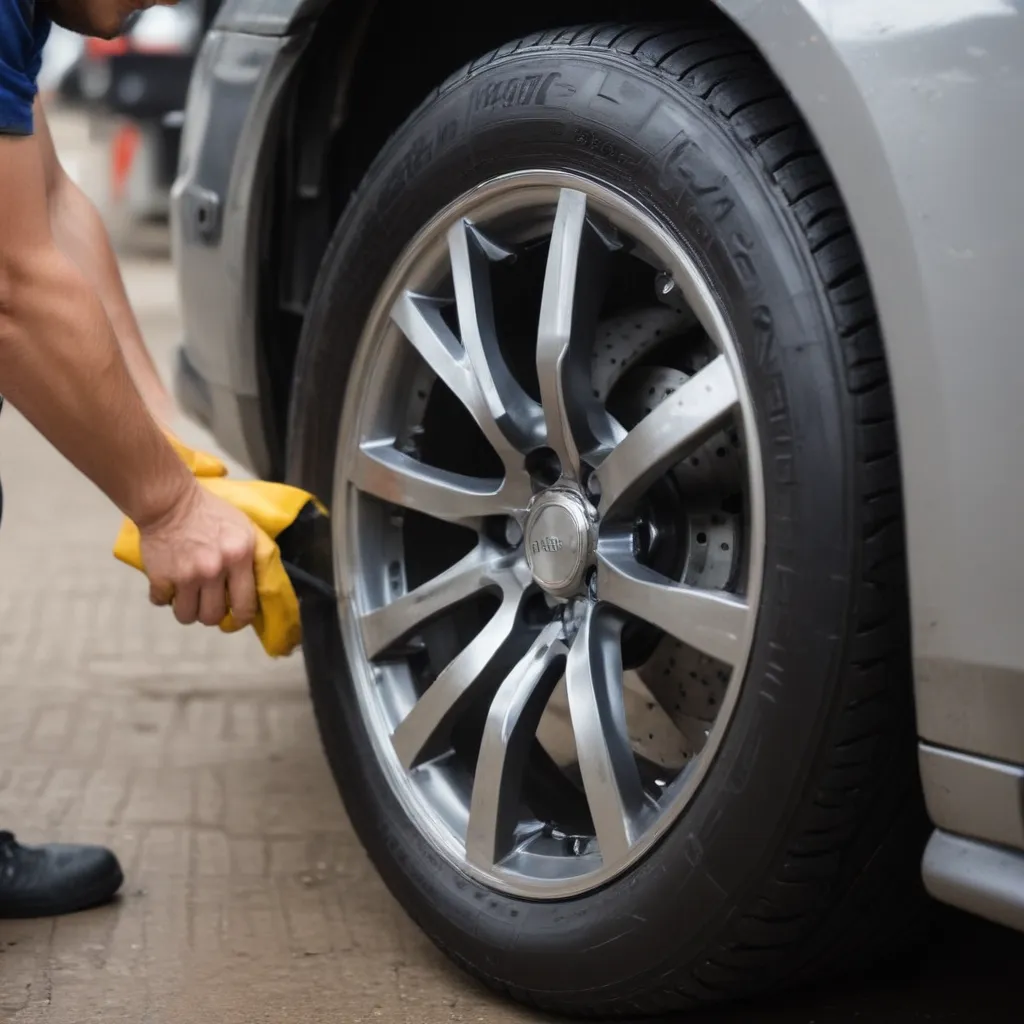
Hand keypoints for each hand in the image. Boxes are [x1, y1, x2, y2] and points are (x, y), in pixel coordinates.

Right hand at [140, 481, 257, 627]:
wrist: (170, 501)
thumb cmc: (210, 513)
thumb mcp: (243, 529)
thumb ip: (252, 558)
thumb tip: (259, 589)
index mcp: (239, 557)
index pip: (245, 606)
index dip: (241, 619)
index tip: (236, 619)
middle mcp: (214, 569)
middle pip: (212, 617)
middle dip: (210, 614)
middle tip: (208, 603)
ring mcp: (186, 575)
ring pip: (186, 616)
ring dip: (187, 609)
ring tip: (188, 596)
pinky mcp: (160, 576)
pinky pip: (161, 602)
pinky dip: (164, 596)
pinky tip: (169, 584)